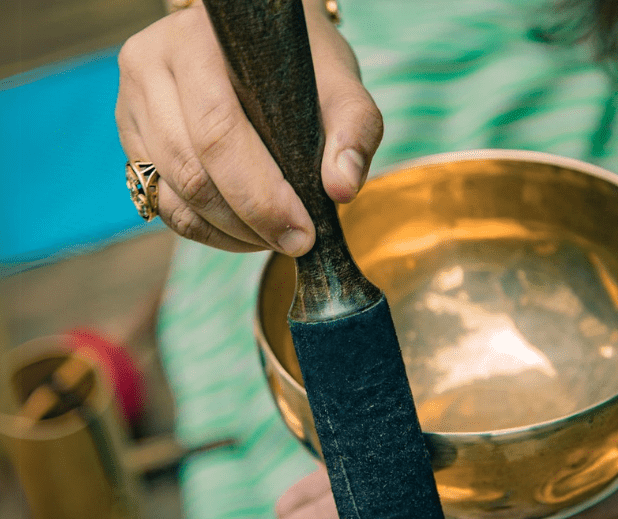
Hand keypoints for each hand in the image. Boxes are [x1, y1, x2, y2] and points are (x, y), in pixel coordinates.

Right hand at [116, 0, 382, 253]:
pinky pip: (161, 204)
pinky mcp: (131, 139)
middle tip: (294, 242)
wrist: (260, 43)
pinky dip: (206, 231)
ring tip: (273, 238)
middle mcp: (151, 67)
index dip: (260, 195)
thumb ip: (352, 131)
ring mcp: (132, 105)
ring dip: (227, 232)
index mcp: (197, 42)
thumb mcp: (340, 85)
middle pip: (190, 170)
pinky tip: (244, 233)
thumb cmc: (300, 65)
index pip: (218, 132)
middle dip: (247, 221)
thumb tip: (342, 189)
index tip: (302, 232)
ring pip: (171, 195)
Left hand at [265, 344, 617, 518]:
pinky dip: (370, 435)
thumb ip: (571, 506)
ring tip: (284, 512)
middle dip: (335, 518)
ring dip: (337, 486)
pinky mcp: (464, 394)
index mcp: (506, 490)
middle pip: (397, 499)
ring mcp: (469, 434)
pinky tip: (333, 449)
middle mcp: (478, 466)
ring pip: (393, 463)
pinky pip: (410, 419)